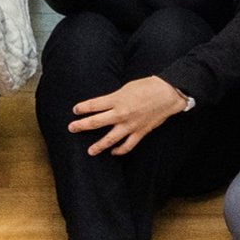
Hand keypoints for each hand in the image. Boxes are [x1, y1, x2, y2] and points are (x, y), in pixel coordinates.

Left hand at [69, 74, 187, 156]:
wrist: (167, 94)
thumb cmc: (147, 86)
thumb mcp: (126, 87)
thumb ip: (114, 97)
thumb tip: (104, 105)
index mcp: (116, 99)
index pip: (94, 105)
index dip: (82, 108)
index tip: (75, 110)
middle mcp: (120, 113)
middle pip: (96, 122)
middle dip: (82, 126)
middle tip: (71, 128)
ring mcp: (130, 125)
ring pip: (110, 139)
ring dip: (98, 146)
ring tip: (90, 151)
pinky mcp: (139, 132)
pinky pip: (127, 145)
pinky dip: (119, 150)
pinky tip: (113, 152)